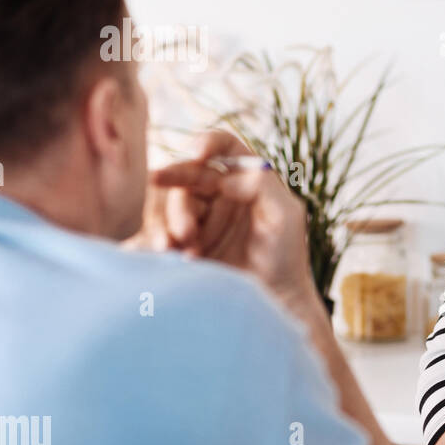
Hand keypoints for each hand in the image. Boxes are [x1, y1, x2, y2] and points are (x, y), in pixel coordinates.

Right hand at [149, 131, 316, 309]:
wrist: (271, 301)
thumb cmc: (285, 257)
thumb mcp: (286, 215)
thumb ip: (261, 186)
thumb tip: (225, 177)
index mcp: (245, 179)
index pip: (223, 146)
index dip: (208, 142)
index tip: (198, 154)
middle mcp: (218, 193)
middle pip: (188, 175)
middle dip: (179, 192)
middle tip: (178, 219)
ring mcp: (197, 216)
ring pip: (170, 203)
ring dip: (171, 223)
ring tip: (182, 249)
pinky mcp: (181, 242)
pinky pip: (158, 230)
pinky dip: (158, 239)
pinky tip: (167, 253)